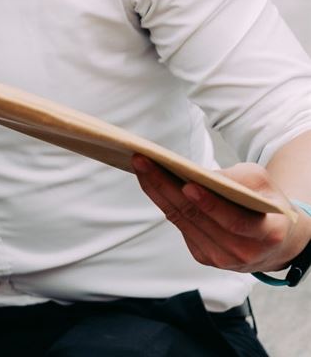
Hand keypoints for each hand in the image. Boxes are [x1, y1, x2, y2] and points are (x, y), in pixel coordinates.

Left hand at [132, 156, 310, 273]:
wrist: (278, 239)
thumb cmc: (268, 204)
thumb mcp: (264, 185)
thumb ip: (238, 179)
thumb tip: (197, 175)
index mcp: (267, 234)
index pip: (235, 221)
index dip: (210, 204)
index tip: (187, 184)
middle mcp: (243, 252)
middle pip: (199, 219)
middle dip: (167, 187)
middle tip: (144, 162)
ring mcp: (222, 259)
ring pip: (183, 222)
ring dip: (158, 192)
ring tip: (141, 167)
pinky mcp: (205, 257)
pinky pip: (181, 226)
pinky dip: (164, 203)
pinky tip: (151, 183)